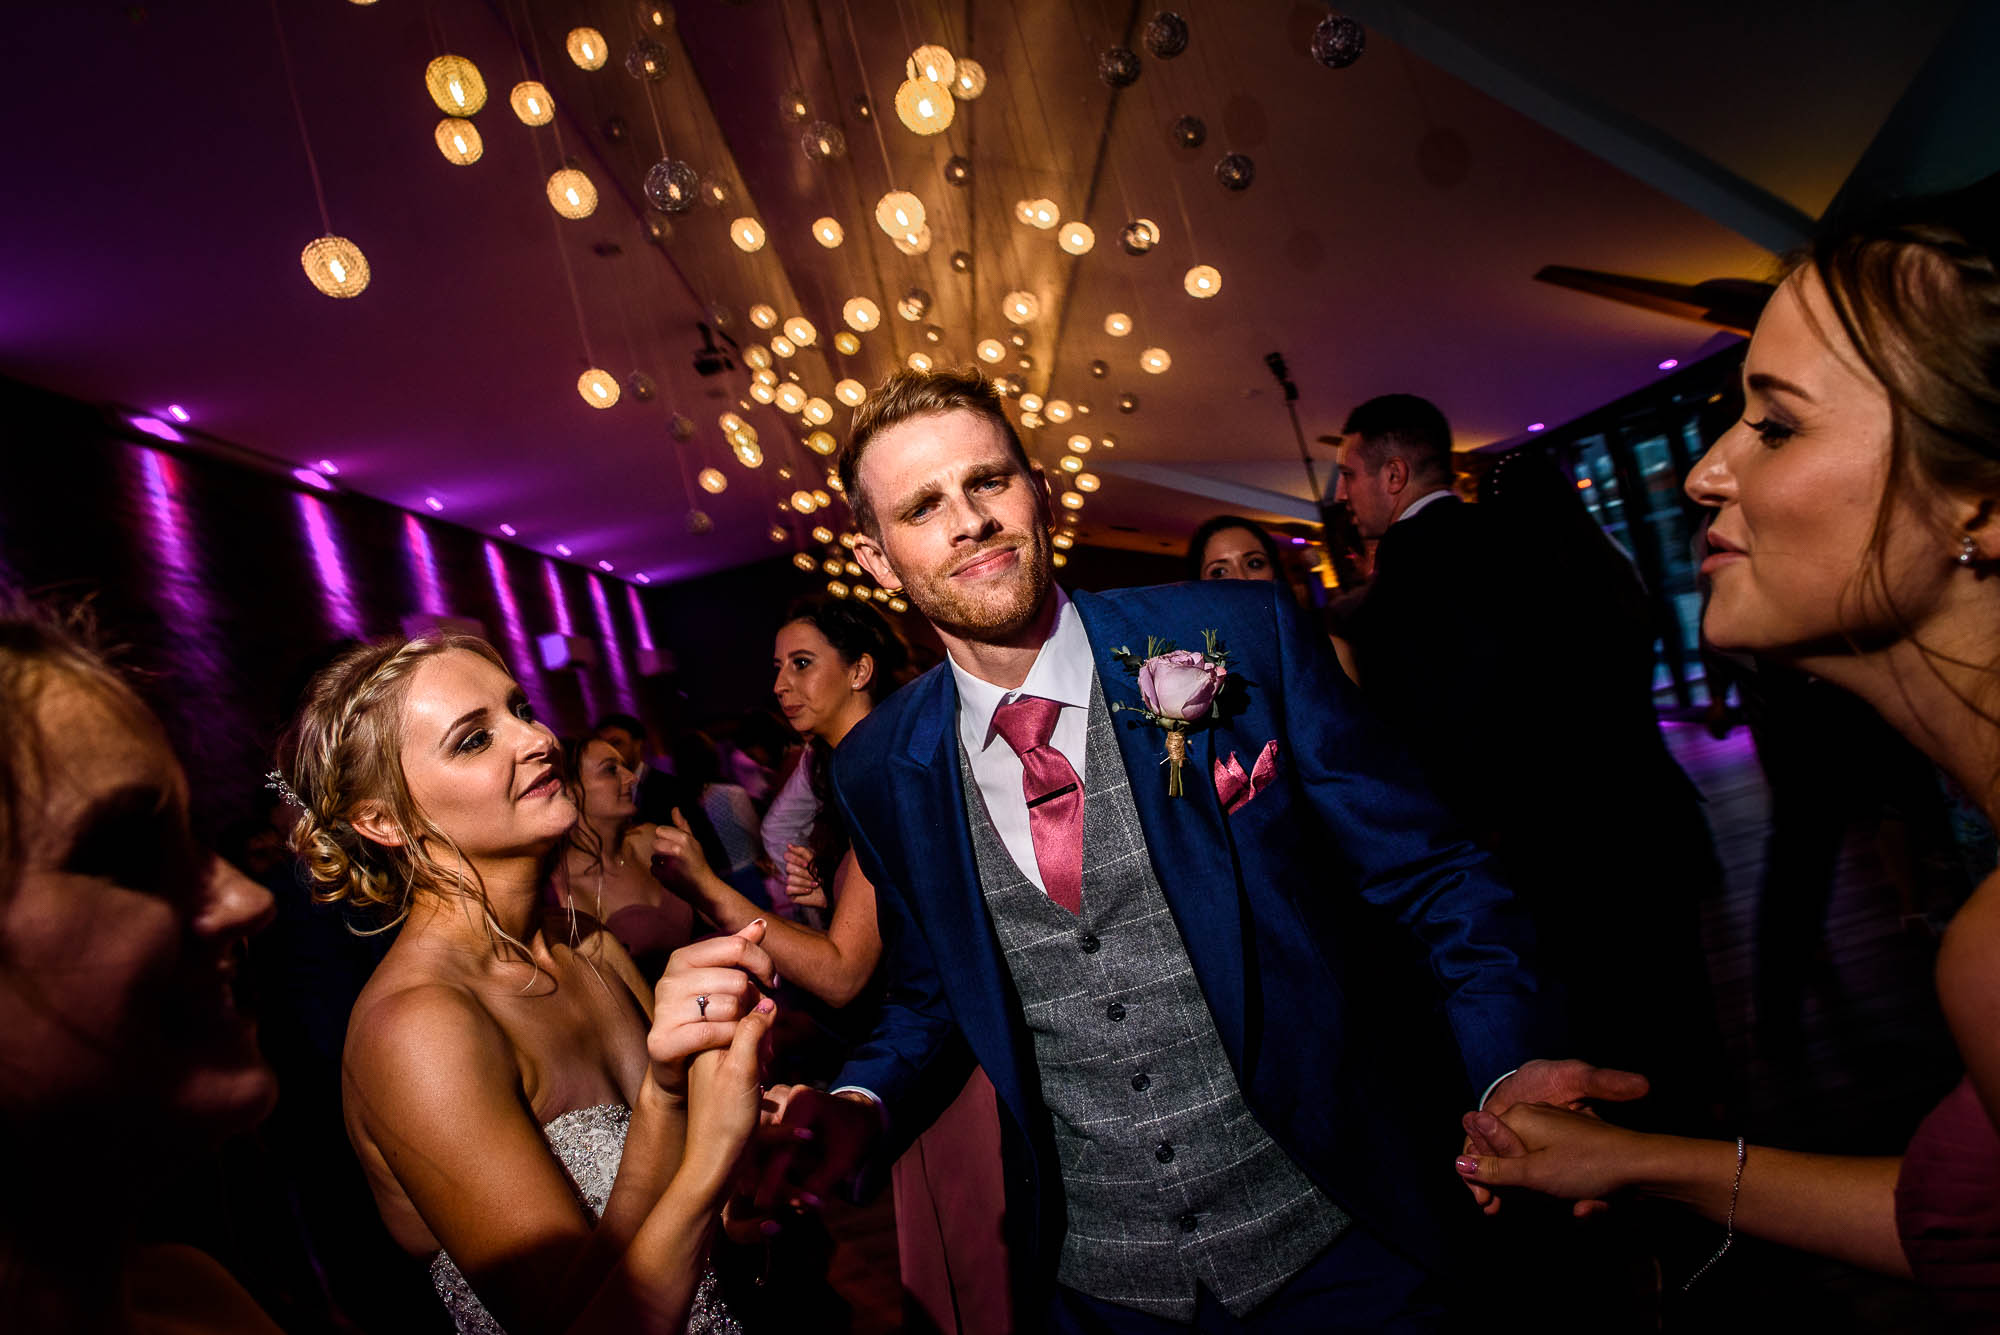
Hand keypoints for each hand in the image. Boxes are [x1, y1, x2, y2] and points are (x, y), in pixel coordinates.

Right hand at [646, 919, 775, 1096]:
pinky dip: (729, 1038)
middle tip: (750, 1012)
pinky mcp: (662, 1041)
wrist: (675, 1062)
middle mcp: (669, 980)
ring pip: (728, 1006)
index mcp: (682, 958)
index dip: (764, 964)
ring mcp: (663, 1010)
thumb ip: (738, 951)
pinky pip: (713, 1033)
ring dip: (742, 1022)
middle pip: (737, 980)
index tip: (773, 982)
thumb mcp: (721, 979)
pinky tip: (729, 1042)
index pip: (738, 946)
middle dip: (752, 1000)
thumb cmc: (704, 1015)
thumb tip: (761, 924)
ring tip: (737, 1027)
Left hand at [650, 809, 712, 898]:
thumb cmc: (698, 862)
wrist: (703, 887)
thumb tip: (674, 808)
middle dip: (662, 849)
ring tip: (672, 866)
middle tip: (673, 856)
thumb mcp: (694, 841)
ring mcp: (669, 864)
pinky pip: (653, 869)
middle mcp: (676, 849)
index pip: (660, 830)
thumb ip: (682, 825)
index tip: (674, 844)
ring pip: (653, 857)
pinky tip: (670, 874)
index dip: (665, 837)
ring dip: (660, 861)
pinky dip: (659, 872)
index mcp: (684, 839)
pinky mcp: (664, 877)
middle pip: (655, 843)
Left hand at [679, 994, 777, 1198]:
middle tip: (768, 1057)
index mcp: (706, 1039)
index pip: (736, 1002)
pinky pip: (745, 1052)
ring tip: (766, 1068)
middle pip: (742, 1017)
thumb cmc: (726, 1117)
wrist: (715, 1161)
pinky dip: (759, 1059)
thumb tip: (767, 1002)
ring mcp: (714, 1061)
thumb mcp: (743, 1068)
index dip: (759, 1013)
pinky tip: (763, 1075)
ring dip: (763, 1046)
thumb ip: (752, 1031)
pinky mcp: (723, 1076)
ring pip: (746, 1035)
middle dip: (763, 1032)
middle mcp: (707, 1046)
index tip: (768, 1040)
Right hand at [744, 1085, 879, 1215]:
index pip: (780, 1147)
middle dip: (761, 1175)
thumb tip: (801, 1206)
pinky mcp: (767, 1109)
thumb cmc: (853, 1136)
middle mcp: (783, 1094)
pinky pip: (755, 1139)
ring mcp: (772, 1099)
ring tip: (766, 1195)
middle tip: (762, 1203)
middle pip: (760, 1143)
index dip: (771, 1179)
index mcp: (804, 1100)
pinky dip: (759, 1162)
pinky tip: (763, 1182)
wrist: (856, 1113)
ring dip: (758, 1170)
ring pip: (753, 1142)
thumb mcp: (843, 1160)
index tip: (762, 1205)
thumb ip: (821, 1183)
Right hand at [783, 845, 826, 909]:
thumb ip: (803, 852)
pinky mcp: (790, 893)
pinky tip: (809, 890)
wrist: (830, 891)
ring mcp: (790, 882)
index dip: (795, 859)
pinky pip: (788, 889)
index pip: (787, 856)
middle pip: (788, 867)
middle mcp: (791, 871)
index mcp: (796, 861)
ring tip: (815, 884)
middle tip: (813, 875)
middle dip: (803, 872)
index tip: (807, 864)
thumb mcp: (816, 860)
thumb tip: (788, 845)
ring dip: (805, 882)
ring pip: (789, 879)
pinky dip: (800, 889)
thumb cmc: (823, 874)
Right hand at [1461, 1059, 1648, 1216]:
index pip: (1480, 1141)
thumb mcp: (1533, 1172)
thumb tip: (1458, 1161)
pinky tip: (1583, 1204)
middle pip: (1504, 1153)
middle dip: (1511, 1184)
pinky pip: (1551, 1165)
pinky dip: (1561, 1186)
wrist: (1642, 1165)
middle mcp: (1534, 1115)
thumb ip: (1494, 1168)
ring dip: (1540, 1191)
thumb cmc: (1586, 1164)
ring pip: (1529, 1163)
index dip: (1481, 1173)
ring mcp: (1555, 1128)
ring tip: (1568, 1205)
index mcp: (1519, 1115)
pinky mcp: (1572, 1143)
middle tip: (1526, 1209)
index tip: (1488, 1201)